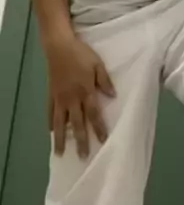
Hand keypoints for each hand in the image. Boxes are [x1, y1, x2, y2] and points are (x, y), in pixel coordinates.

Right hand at [45, 35, 115, 158]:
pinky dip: (50, 123)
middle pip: (77, 123)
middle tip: (83, 157)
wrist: (59, 46)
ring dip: (61, 138)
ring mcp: (59, 98)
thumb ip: (105, 81)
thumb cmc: (81, 54)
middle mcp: (72, 98)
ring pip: (60, 122)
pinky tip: (51, 132)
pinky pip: (50, 112)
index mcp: (86, 91)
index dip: (98, 128)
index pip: (94, 114)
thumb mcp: (98, 64)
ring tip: (60, 153)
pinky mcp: (51, 94)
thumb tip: (113, 96)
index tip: (102, 141)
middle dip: (81, 140)